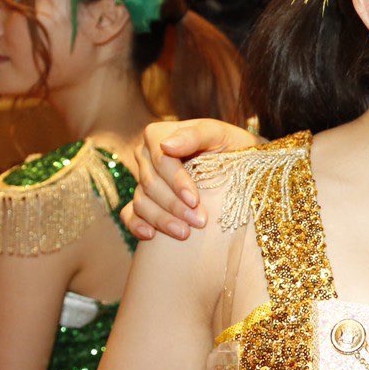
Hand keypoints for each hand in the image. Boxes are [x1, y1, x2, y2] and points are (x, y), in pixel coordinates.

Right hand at [124, 118, 258, 240]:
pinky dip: (137, 225)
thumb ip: (195, 135)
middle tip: (199, 222)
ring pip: (142, 202)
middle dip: (174, 205)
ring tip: (184, 233)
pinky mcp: (143, 200)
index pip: (161, 160)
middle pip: (151, 184)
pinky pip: (130, 214)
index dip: (176, 181)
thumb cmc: (229, 145)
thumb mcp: (219, 134)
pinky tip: (150, 236)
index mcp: (158, 135)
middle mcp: (145, 156)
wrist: (238, 164)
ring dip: (162, 219)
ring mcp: (142, 179)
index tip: (194, 200)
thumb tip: (166, 145)